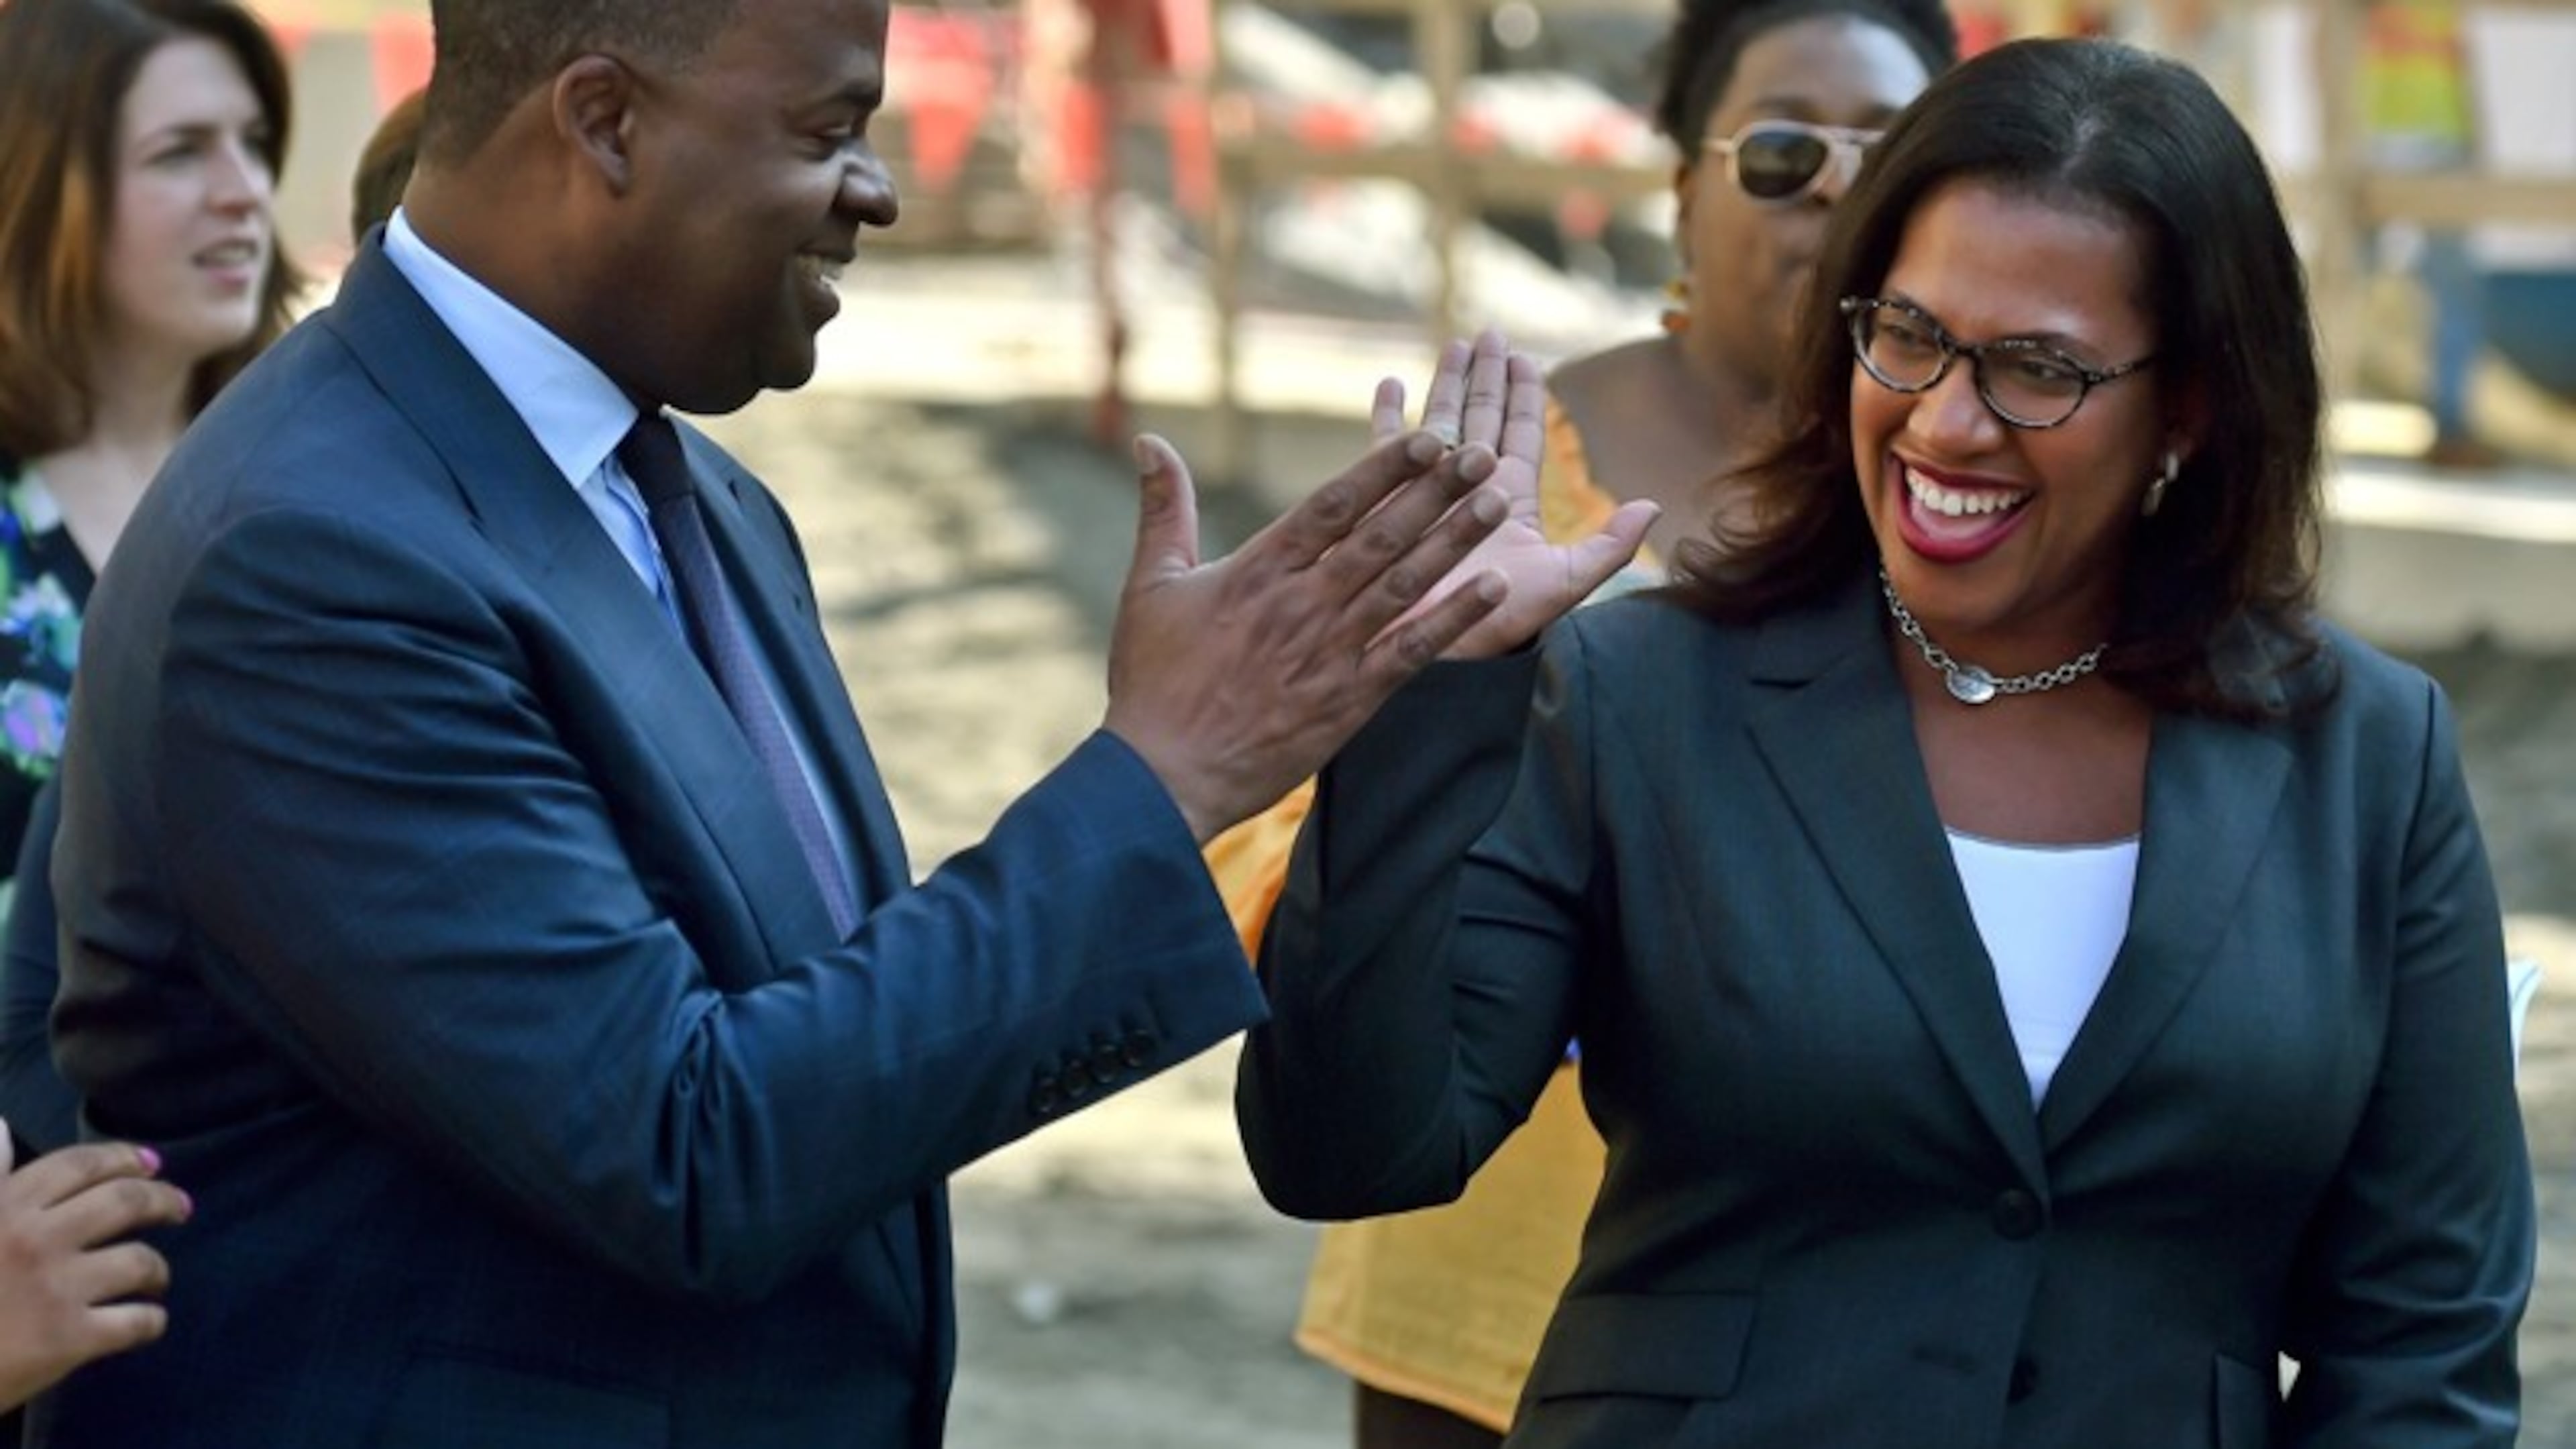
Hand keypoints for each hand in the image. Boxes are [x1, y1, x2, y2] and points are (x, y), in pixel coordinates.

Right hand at [0, 1126, 189, 1411]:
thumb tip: (2, 1127)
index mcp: (4, 1207)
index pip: (80, 1165)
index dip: (123, 1158)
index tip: (151, 1164)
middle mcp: (36, 1239)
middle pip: (125, 1202)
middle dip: (163, 1200)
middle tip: (181, 1208)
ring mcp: (56, 1288)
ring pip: (140, 1261)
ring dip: (158, 1268)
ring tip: (156, 1277)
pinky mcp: (68, 1339)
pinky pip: (137, 1322)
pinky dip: (152, 1321)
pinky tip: (150, 1321)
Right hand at [1103, 399, 1513, 842]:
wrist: (1163, 776)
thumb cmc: (1153, 681)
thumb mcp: (1150, 586)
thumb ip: (1163, 510)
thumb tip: (1148, 441)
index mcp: (1256, 571)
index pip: (1332, 505)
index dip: (1383, 467)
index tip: (1426, 436)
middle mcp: (1300, 604)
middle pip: (1381, 536)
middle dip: (1436, 491)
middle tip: (1482, 452)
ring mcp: (1329, 652)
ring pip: (1404, 584)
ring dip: (1454, 541)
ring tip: (1499, 501)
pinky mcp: (1349, 700)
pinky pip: (1411, 652)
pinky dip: (1454, 619)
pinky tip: (1493, 589)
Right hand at [1373, 331, 1657, 658]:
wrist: (1441, 654)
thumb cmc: (1502, 627)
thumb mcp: (1564, 585)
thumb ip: (1608, 546)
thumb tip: (1652, 506)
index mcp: (1510, 502)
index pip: (1522, 434)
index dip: (1524, 394)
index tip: (1524, 355)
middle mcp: (1470, 493)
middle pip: (1481, 419)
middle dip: (1484, 376)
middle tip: (1487, 334)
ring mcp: (1429, 496)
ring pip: (1439, 426)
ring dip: (1444, 385)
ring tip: (1451, 345)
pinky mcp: (1390, 505)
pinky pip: (1385, 453)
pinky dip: (1387, 418)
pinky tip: (1388, 384)